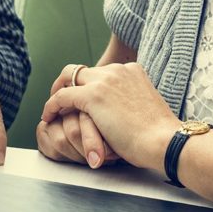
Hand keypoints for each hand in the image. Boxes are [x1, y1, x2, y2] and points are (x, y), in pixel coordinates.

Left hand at [42, 61, 177, 169]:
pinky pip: (61, 96)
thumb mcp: (143, 106)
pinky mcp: (92, 96)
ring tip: (52, 108)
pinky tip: (48, 116)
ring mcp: (104, 81)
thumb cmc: (158, 135)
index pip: (101, 71)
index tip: (81, 95)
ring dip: (58, 93)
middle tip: (60, 98)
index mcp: (132, 70)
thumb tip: (115, 112)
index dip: (88, 84)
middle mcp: (117, 70)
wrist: (165, 141)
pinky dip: (51, 106)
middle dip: (69, 83)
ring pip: (69, 78)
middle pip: (82, 70)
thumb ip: (127, 100)